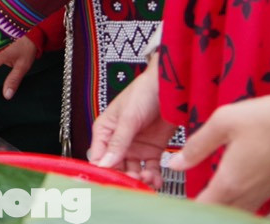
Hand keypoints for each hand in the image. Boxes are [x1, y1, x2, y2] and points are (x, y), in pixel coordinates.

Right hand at [87, 61, 172, 189]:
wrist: (170, 86)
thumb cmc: (144, 92)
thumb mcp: (128, 117)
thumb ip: (118, 142)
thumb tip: (105, 163)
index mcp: (105, 131)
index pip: (98, 157)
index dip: (104, 170)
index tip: (113, 182)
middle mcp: (118, 141)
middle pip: (116, 168)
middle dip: (125, 178)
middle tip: (134, 182)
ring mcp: (136, 146)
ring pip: (133, 171)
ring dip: (139, 179)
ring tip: (148, 180)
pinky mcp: (152, 149)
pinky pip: (150, 168)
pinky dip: (153, 177)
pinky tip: (156, 180)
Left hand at [171, 94, 269, 211]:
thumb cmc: (263, 118)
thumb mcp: (222, 122)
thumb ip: (197, 146)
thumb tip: (174, 164)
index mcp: (230, 181)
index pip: (203, 207)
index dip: (188, 207)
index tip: (177, 202)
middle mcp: (246, 194)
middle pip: (217, 213)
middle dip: (202, 208)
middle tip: (188, 198)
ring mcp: (261, 194)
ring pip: (233, 212)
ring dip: (218, 207)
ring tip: (205, 195)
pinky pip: (247, 206)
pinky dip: (233, 204)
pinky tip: (227, 190)